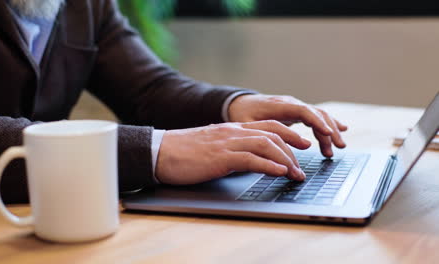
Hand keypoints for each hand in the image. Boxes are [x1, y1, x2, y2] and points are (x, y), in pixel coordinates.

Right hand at [156, 121, 311, 184]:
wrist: (160, 151)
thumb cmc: (183, 151)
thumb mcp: (212, 145)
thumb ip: (230, 148)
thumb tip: (246, 159)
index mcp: (232, 129)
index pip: (268, 126)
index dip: (289, 134)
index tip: (301, 144)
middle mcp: (233, 132)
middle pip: (273, 133)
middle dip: (293, 149)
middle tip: (303, 165)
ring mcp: (227, 143)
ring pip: (267, 144)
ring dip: (286, 160)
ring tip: (295, 174)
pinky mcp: (221, 157)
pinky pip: (251, 159)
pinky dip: (270, 166)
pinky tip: (280, 173)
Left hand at [228, 94, 347, 156]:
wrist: (240, 104)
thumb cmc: (242, 115)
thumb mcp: (245, 125)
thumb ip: (260, 134)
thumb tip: (276, 149)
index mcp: (278, 106)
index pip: (303, 110)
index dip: (316, 121)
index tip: (327, 133)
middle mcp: (290, 104)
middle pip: (316, 113)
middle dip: (328, 130)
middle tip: (336, 148)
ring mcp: (295, 107)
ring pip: (319, 115)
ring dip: (330, 131)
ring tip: (338, 148)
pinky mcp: (297, 112)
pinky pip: (316, 117)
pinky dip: (328, 125)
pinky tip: (341, 131)